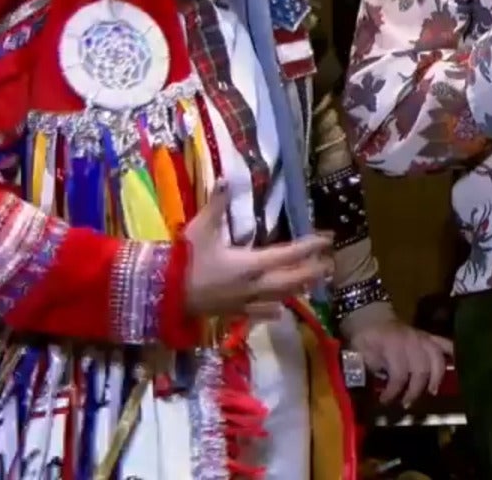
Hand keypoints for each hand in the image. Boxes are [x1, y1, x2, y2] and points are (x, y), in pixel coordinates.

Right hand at [182, 182, 334, 319]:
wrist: (161, 294)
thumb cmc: (183, 259)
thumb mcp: (201, 227)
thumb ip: (217, 203)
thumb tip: (226, 179)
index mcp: (251, 264)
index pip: (289, 254)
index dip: (310, 247)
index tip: (327, 239)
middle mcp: (254, 285)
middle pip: (292, 279)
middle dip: (312, 271)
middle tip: (330, 264)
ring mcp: (244, 302)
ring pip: (279, 297)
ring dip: (299, 289)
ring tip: (315, 283)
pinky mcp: (232, 312)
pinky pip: (258, 312)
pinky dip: (272, 311)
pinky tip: (279, 312)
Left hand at [340, 305, 452, 406]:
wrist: (370, 318)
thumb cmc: (363, 340)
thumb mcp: (360, 355)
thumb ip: (371, 372)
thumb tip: (377, 391)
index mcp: (392, 345)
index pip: (399, 373)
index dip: (393, 391)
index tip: (384, 401)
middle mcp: (412, 341)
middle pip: (421, 369)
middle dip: (415, 389)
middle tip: (407, 403)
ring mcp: (423, 337)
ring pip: (437, 359)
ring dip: (436, 377)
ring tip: (431, 392)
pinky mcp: (430, 337)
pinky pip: (447, 345)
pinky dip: (453, 356)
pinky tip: (457, 368)